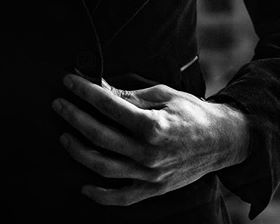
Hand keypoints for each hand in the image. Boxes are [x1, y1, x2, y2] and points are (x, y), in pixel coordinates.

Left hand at [52, 74, 249, 206]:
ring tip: (64, 135)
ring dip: (78, 150)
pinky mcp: (152, 190)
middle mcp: (148, 153)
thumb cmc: (192, 112)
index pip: (108, 106)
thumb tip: (102, 89)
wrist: (221, 141)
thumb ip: (132, 96)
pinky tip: (84, 183)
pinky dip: (99, 194)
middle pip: (99, 135)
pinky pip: (120, 197)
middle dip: (74, 117)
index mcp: (153, 124)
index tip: (69, 81)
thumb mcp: (165, 95)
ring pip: (102, 166)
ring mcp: (149, 175)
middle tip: (58, 103)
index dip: (85, 92)